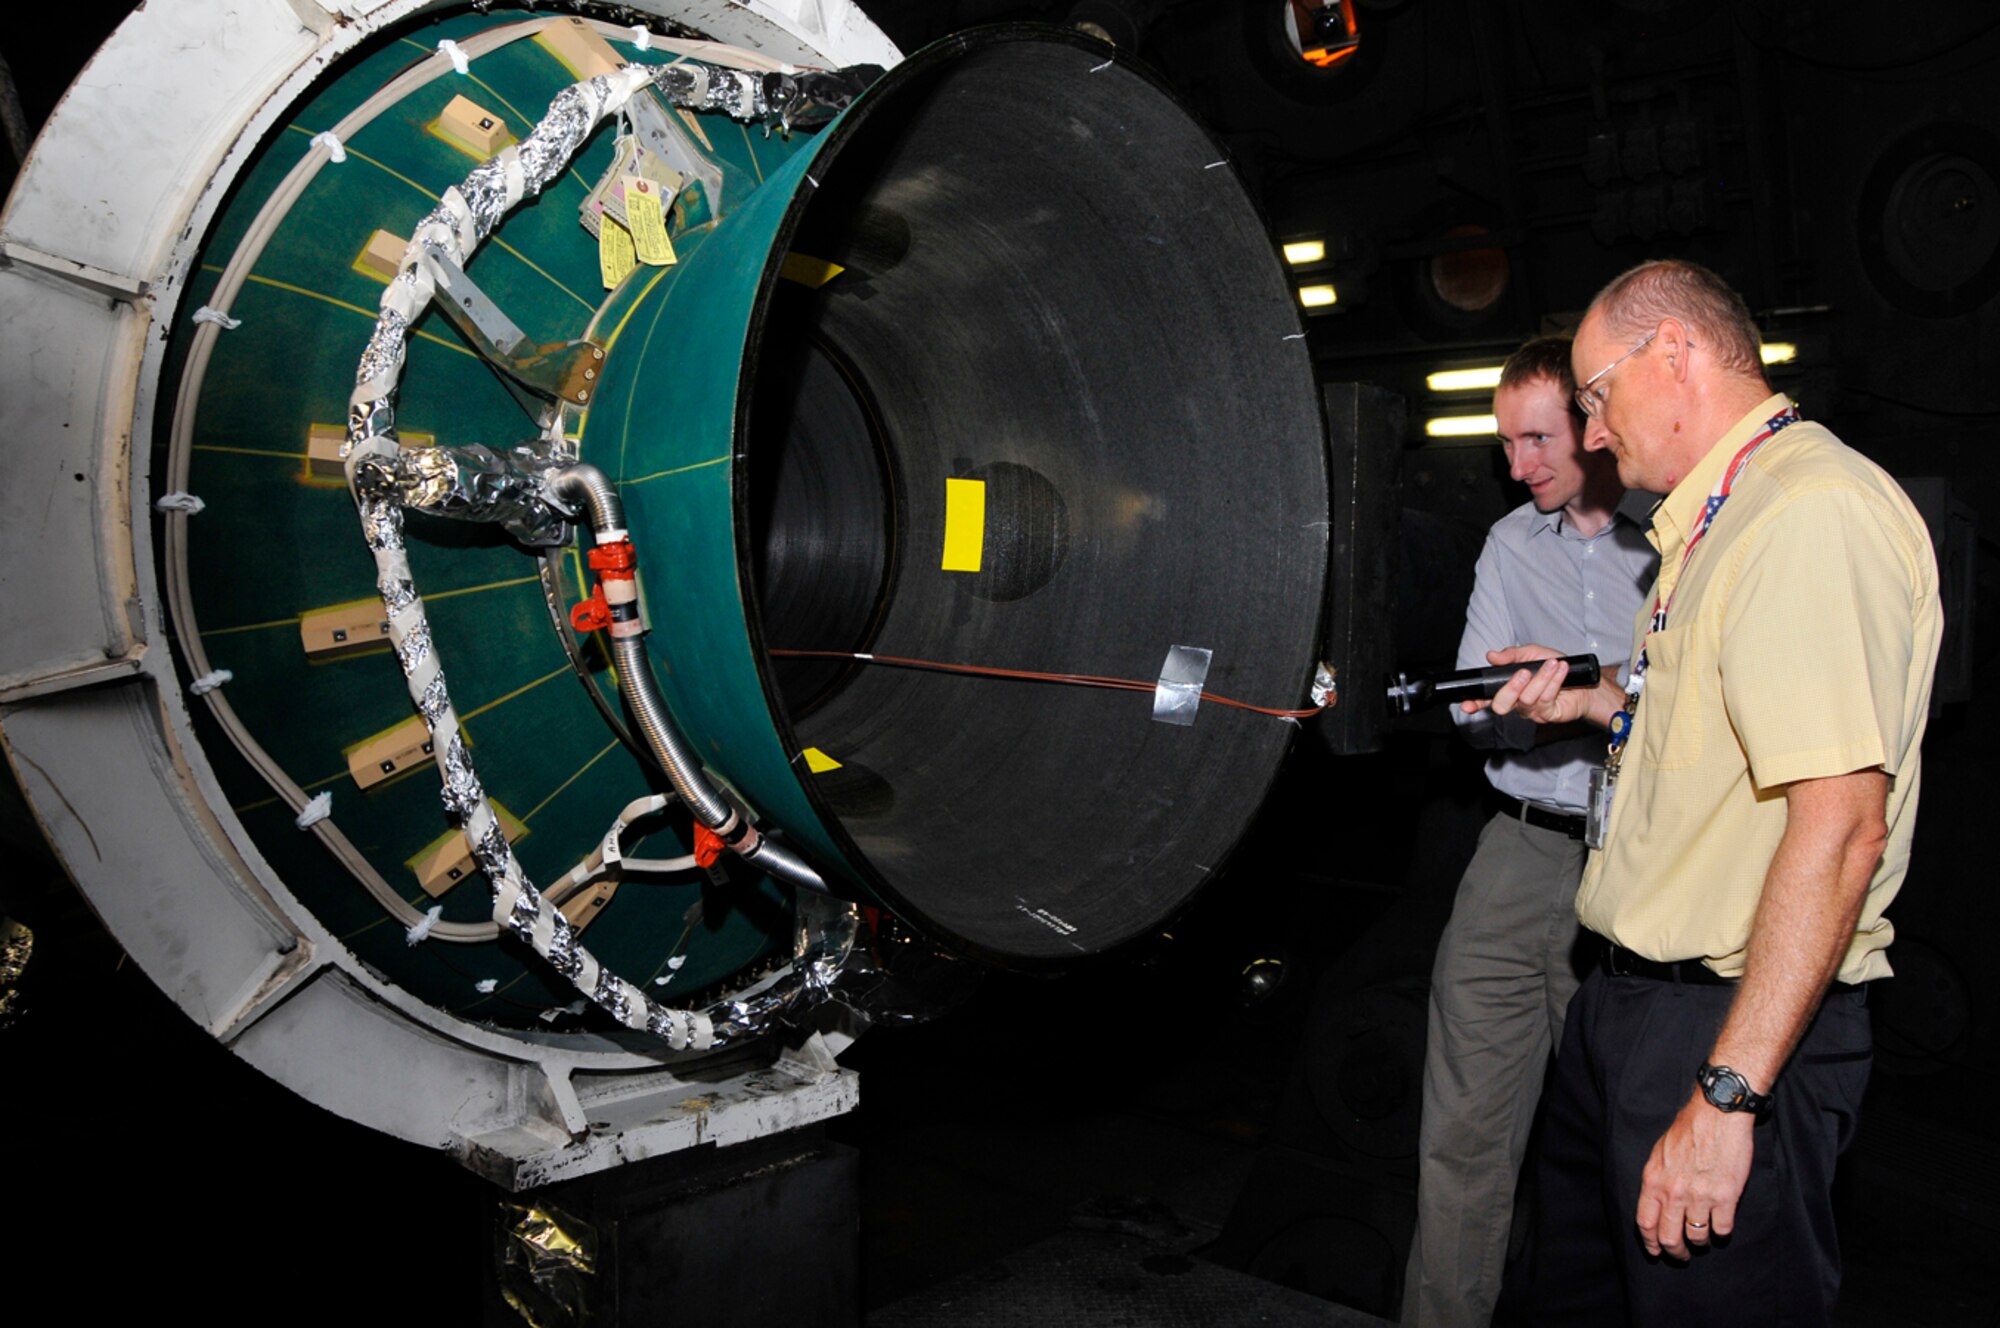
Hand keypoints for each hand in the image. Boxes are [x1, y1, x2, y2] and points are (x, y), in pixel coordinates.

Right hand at [1458, 645, 1611, 727]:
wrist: (1583, 681)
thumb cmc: (1555, 668)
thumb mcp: (1532, 654)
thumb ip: (1511, 655)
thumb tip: (1492, 656)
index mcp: (1509, 688)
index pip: (1486, 698)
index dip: (1474, 702)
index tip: (1467, 704)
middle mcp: (1517, 702)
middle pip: (1501, 704)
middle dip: (1511, 687)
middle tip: (1524, 672)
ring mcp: (1531, 710)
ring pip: (1527, 699)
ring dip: (1541, 678)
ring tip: (1552, 663)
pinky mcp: (1548, 714)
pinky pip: (1546, 699)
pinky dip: (1553, 681)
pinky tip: (1560, 670)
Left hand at [1635, 1092, 1755, 1258]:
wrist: (1717, 1114)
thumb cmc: (1689, 1129)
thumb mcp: (1660, 1152)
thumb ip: (1657, 1180)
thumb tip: (1656, 1203)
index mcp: (1654, 1180)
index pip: (1645, 1223)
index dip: (1650, 1243)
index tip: (1656, 1251)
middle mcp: (1673, 1192)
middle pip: (1669, 1237)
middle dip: (1676, 1252)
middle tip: (1682, 1255)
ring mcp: (1699, 1196)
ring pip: (1697, 1237)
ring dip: (1700, 1242)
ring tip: (1704, 1238)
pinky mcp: (1725, 1197)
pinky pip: (1722, 1229)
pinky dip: (1722, 1231)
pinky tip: (1722, 1224)